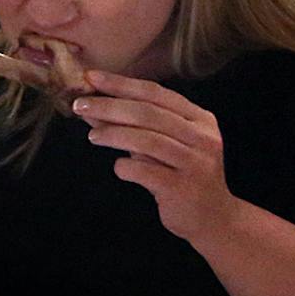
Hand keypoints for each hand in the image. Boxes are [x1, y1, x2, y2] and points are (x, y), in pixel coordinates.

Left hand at [74, 70, 242, 244]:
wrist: (213, 218)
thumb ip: (133, 126)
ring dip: (113, 134)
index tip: (92, 77)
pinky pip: (145, 172)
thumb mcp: (162, 145)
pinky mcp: (183, 189)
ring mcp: (195, 163)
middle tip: (81, 105)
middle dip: (110, 106)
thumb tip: (94, 106)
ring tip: (93, 136)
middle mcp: (202, 138)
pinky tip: (119, 168)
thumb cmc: (182, 175)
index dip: (121, 84)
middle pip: (148, 114)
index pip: (155, 93)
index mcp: (200, 119)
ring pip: (147, 140)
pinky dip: (125, 166)